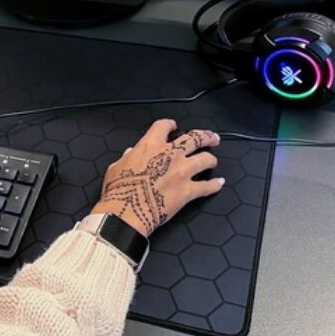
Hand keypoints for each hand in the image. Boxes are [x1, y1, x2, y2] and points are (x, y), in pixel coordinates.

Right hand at [91, 119, 223, 237]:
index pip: (163, 126)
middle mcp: (170, 155)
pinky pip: (207, 186)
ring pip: (206, 159)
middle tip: (212, 138)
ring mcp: (182, 172)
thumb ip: (126, 158)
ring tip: (212, 160)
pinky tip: (219, 183)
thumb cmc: (119, 190)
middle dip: (206, 136)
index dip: (170, 124)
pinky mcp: (188, 191)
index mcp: (150, 146)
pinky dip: (215, 185)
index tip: (173, 126)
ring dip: (211, 159)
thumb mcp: (116, 167)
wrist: (127, 210)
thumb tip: (130, 154)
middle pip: (195, 138)